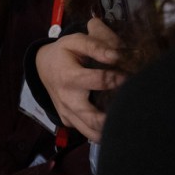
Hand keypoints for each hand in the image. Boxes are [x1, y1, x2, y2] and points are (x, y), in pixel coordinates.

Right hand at [35, 17, 123, 140]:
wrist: (42, 67)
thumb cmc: (63, 53)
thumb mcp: (74, 41)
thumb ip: (95, 45)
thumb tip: (116, 56)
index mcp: (69, 76)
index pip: (97, 80)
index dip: (117, 78)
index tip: (131, 77)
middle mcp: (67, 99)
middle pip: (93, 118)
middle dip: (114, 118)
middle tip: (131, 111)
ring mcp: (67, 113)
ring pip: (91, 132)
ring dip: (109, 130)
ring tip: (126, 120)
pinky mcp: (68, 122)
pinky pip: (86, 132)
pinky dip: (100, 131)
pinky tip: (112, 121)